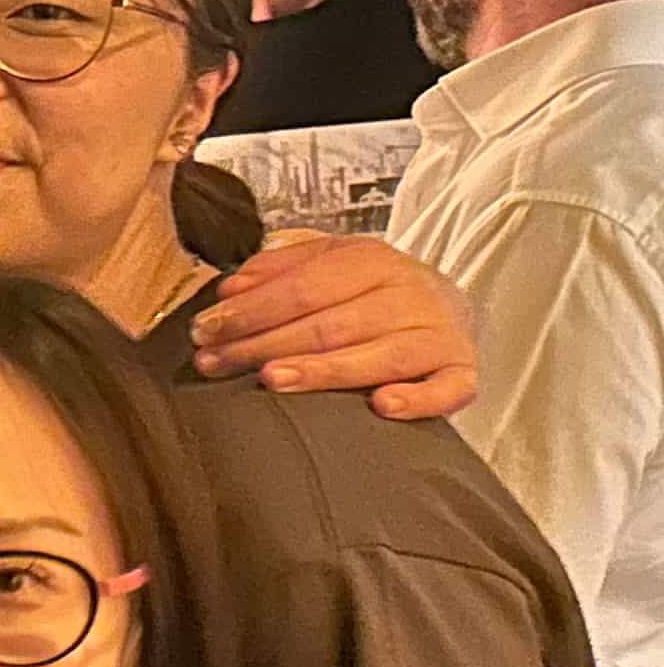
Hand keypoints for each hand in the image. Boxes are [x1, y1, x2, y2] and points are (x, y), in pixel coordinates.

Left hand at [192, 229, 476, 418]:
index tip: (205, 331)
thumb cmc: (371, 291)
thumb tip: (230, 288)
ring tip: (274, 380)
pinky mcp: (462, 372)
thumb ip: (279, 269)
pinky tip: (380, 406)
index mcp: (373, 260)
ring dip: (325, 370)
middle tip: (217, 363)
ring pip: (380, 355)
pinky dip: (418, 399)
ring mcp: (439, 334)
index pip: (303, 287)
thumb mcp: (328, 263)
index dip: (250, 310)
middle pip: (331, 324)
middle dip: (266, 345)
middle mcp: (409, 293)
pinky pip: (447, 389)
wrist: (446, 306)